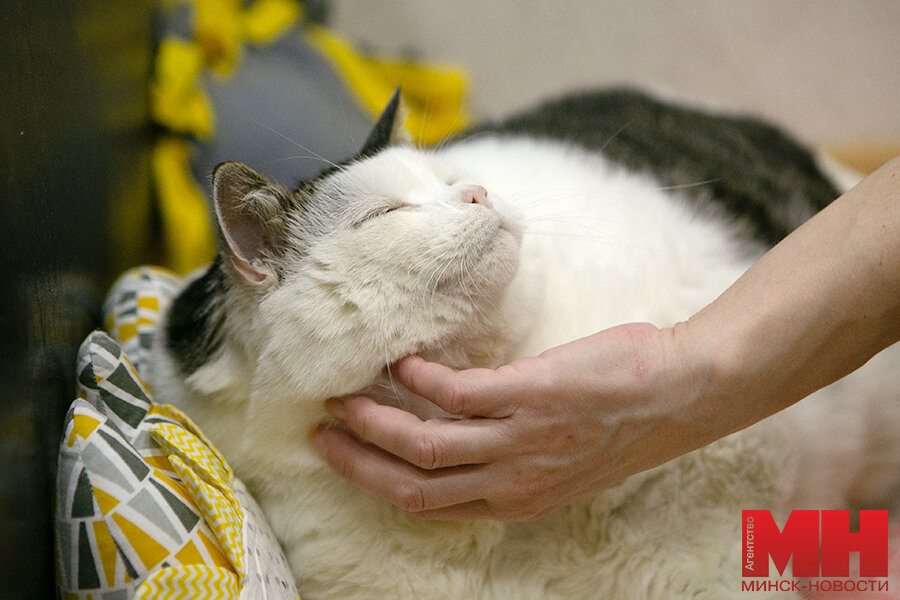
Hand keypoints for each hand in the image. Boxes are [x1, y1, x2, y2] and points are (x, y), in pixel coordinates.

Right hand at [311, 322, 721, 520]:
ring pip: (424, 444)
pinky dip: (419, 379)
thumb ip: (509, 455)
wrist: (681, 394)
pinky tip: (405, 361)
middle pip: (412, 486)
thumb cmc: (621, 421)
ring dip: (374, 420)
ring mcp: (519, 442)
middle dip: (357, 462)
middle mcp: (511, 482)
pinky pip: (455, 394)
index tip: (346, 458)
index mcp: (515, 500)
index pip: (427, 506)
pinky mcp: (530, 397)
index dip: (376, 485)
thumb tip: (459, 424)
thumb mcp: (560, 460)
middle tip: (321, 432)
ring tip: (345, 394)